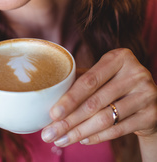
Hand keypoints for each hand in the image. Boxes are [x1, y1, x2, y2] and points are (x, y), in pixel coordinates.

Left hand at [41, 49, 156, 150]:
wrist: (151, 100)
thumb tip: (51, 91)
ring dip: (80, 132)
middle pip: (95, 102)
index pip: (89, 80)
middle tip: (50, 133)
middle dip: (69, 120)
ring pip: (105, 118)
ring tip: (62, 139)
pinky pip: (118, 130)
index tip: (52, 113)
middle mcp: (136, 73)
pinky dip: (97, 136)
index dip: (69, 98)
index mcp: (120, 57)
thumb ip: (83, 78)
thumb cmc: (118, 83)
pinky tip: (82, 140)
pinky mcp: (151, 115)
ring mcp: (146, 94)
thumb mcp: (104, 73)